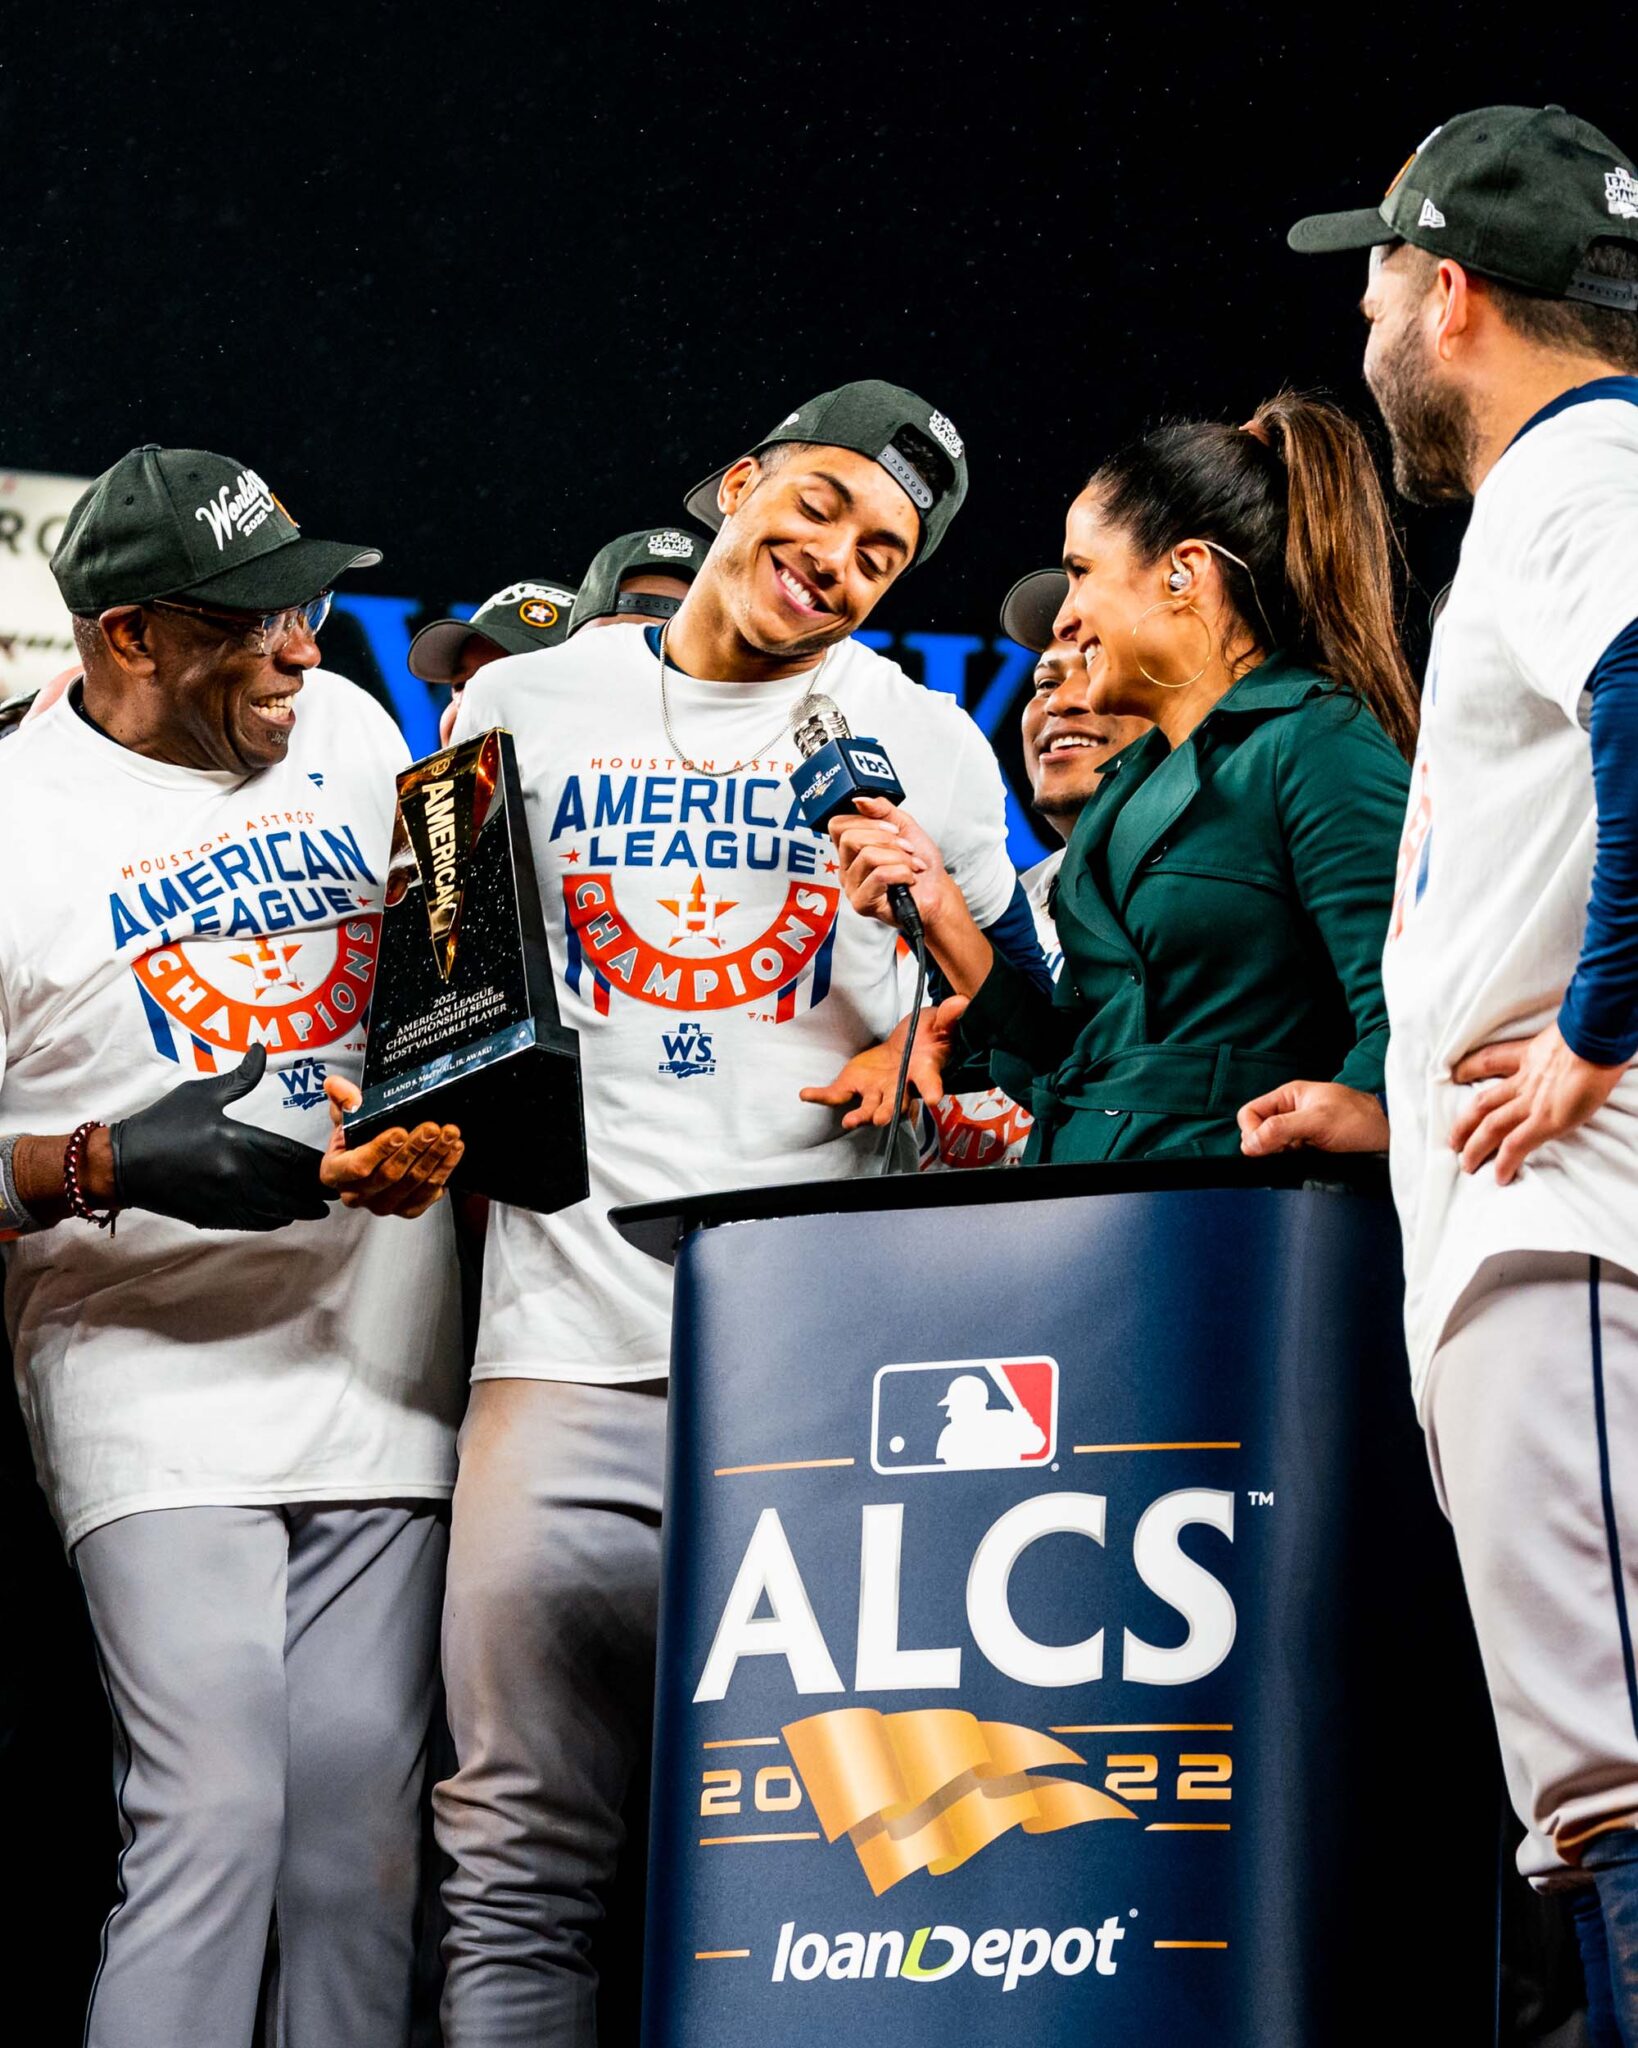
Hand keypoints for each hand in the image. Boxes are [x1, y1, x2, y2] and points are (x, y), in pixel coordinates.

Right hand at [109, 1045, 328, 1231]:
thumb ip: (239, 1077)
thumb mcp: (202, 1093)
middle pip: (289, 1187)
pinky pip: (253, 1221)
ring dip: (299, 1209)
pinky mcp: (213, 1215)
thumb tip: (260, 1048)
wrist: (123, 1164)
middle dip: (314, 1191)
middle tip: (335, 1191)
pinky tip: (283, 1215)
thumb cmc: (162, 1124)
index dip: (314, 1164)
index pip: (290, 1156)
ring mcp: (226, 1199)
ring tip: (318, 1208)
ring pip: (275, 1209)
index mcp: (238, 1141)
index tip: (330, 1164)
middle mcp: (237, 1174)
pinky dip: (273, 1219)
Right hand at [321, 1076, 463, 1217]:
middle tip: (431, 1128)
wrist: (374, 1158)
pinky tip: (454, 1151)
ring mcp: (383, 1205)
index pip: (357, 1166)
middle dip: (413, 1149)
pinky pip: (429, 1193)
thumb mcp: (347, 1117)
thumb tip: (335, 1084)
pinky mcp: (407, 1209)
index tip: (399, 1131)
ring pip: (412, 1183)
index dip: (379, 1150)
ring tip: (449, 1135)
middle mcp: (356, 1195)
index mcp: (335, 1173)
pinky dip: (444, 1170)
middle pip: (389, 1175)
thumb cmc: (357, 1139)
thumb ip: (343, 1100)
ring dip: (434, 1157)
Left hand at [800, 997, 969, 1129]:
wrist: (906, 1045)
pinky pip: (837, 1095)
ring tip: (851, 1121)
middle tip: (883, 1118)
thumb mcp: (938, 1022)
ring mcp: (876, 1091)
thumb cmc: (926, 1036)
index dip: (932, 1089)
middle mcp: (900, 1089)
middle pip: (896, 1104)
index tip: (933, 1098)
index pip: (931, 1082)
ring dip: (861, 1115)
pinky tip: (806, 1095)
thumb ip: (948, 1016)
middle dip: (889, 1111)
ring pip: (869, 1107)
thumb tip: (961, 1002)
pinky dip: (822, 1096)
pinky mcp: (854, 1086)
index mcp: (923, 1072)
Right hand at [828, 797, 960, 932]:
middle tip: (906, 849)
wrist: (937, 891)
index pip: (838, 825)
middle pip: (850, 839)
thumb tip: (859, 800)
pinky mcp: (862, 903)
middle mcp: (847, 867)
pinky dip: (902, 873)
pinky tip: (908, 879)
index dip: (867, 822)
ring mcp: (852, 886)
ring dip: (899, 858)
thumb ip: (881, 810)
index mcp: (852, 848)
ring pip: (868, 857)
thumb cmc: (921, 863)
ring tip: (911, 866)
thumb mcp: (904, 826)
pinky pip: (879, 875)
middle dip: (887, 840)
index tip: (893, 829)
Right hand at [1237, 1079, 1389, 1156]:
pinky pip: (1288, 1155)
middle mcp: (1291, 1112)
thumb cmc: (1360, 1119)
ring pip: (1272, 1145)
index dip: (1251, 1131)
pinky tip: (1306, 1160)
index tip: (1263, 1146)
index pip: (1250, 1113)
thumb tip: (1249, 1144)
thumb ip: (1280, 1128)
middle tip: (1287, 1150)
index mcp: (1288, 1096)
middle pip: (1258, 1130)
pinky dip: (1291, 1160)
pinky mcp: (1309, 1146)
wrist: (1389, 1134)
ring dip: (1279, 1153)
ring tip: (1301, 1154)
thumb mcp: (1317, 1121)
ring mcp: (1300, 1130)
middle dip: (1266, 1144)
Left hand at [1449, 1022, 1626, 1183]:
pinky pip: (1517, 1145)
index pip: (1492, 1060)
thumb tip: (1574, 1047)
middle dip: (1464, 1123)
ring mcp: (1532, 1102)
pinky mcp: (1545, 1121)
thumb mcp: (1568, 1033)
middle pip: (1483, 1103)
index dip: (1470, 1067)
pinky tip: (1500, 1176)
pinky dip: (1506, 1162)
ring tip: (1466, 1163)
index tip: (1457, 1074)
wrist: (1597, 1039)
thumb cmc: (1592, 1032)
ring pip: (1491, 1126)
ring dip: (1475, 1146)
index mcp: (1530, 1056)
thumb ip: (1561, 1045)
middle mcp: (1524, 1081)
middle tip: (1452, 1140)